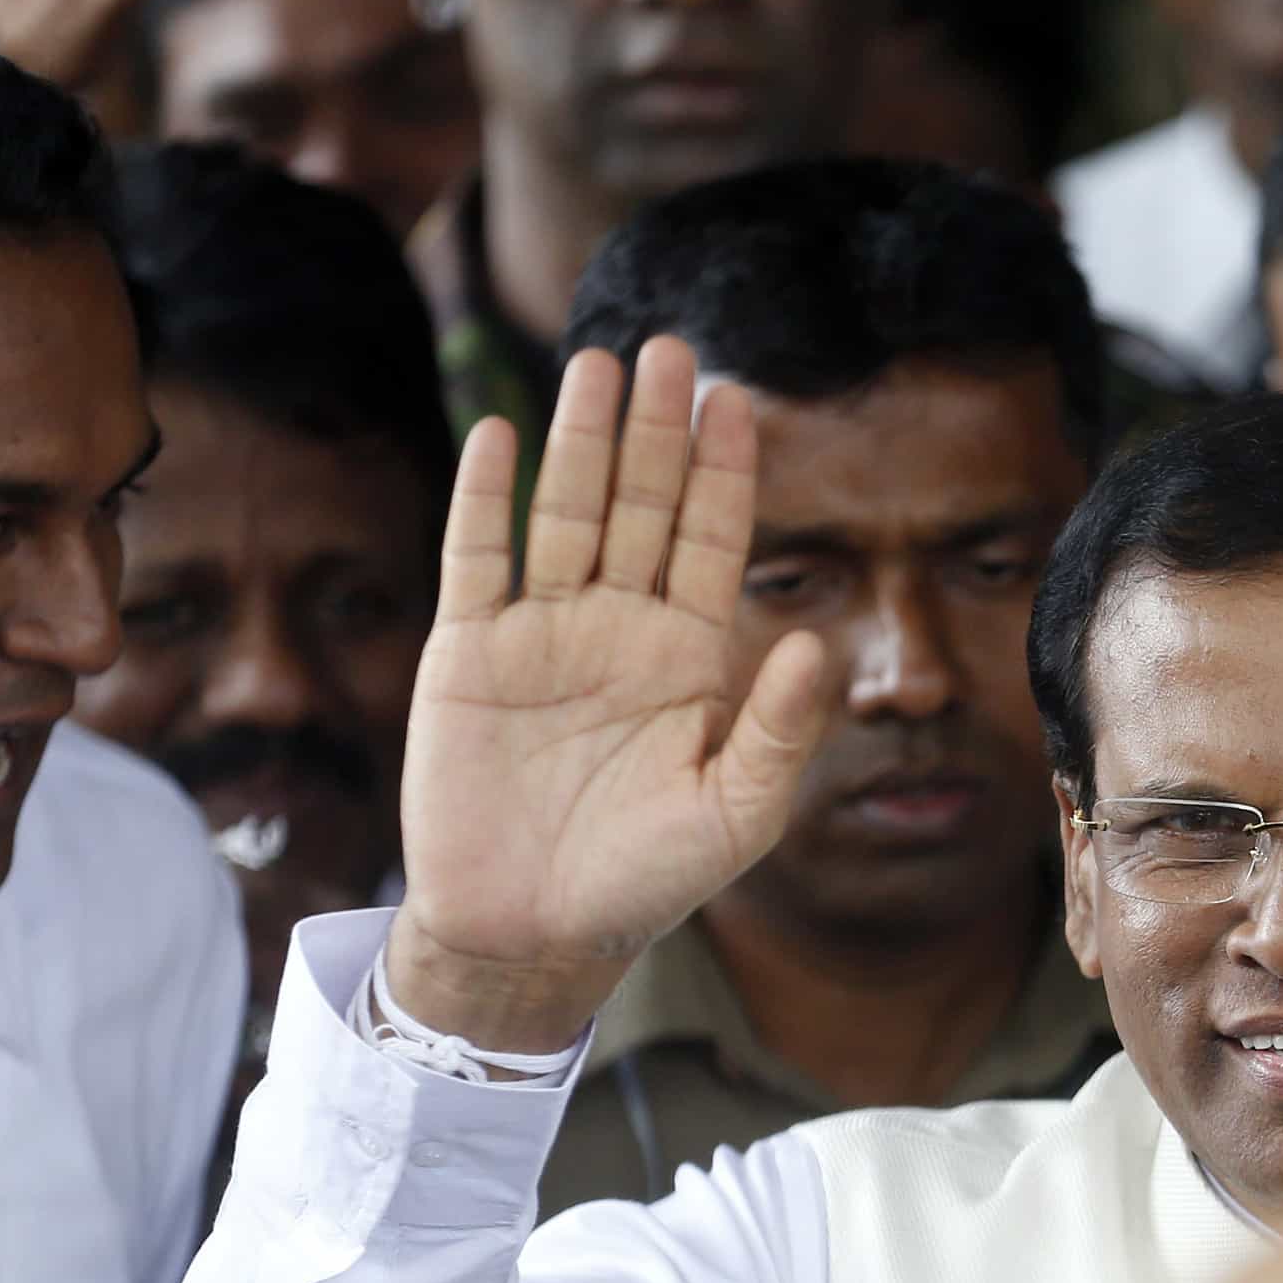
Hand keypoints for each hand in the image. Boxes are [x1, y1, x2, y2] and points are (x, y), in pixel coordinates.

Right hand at [386, 340, 835, 1051]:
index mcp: (687, 657)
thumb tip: (813, 644)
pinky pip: (479, 559)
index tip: (740, 401)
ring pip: (565, 514)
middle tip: (670, 349)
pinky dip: (486, 497)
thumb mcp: (735, 815)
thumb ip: (776, 730)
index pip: (714, 541)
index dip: (726, 473)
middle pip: (641, 505)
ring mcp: (542, 633)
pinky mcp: (470, 653)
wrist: (532, 933)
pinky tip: (500, 432)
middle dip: (657, 430)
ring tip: (598, 364)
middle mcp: (618, 628)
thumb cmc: (644, 882)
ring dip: (580, 440)